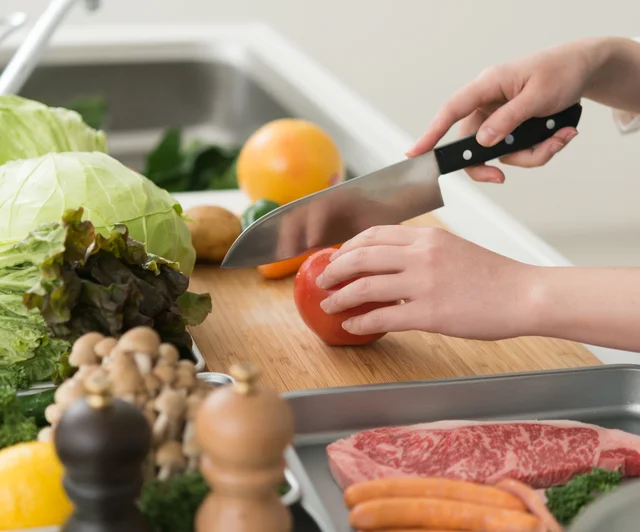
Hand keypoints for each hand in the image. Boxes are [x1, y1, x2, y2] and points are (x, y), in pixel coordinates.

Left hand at [316, 225, 538, 339]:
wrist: (524, 294)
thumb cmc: (493, 275)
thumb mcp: (453, 249)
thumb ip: (421, 251)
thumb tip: (391, 264)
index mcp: (427, 236)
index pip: (374, 234)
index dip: (348, 246)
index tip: (337, 257)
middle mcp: (421, 255)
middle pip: (361, 256)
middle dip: (334, 269)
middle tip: (322, 280)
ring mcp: (424, 284)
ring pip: (364, 287)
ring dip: (339, 297)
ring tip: (328, 305)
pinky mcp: (429, 314)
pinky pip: (382, 318)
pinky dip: (360, 322)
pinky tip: (351, 326)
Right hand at [406, 39, 607, 182]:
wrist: (583, 70)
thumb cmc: (560, 72)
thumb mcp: (538, 95)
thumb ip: (509, 119)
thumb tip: (483, 142)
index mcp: (488, 86)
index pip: (451, 111)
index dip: (431, 134)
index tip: (414, 153)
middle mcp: (488, 104)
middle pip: (472, 145)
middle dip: (490, 164)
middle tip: (501, 178)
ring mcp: (500, 119)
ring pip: (500, 154)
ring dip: (532, 154)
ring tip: (561, 137)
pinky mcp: (513, 130)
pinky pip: (519, 152)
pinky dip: (541, 150)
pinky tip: (562, 135)